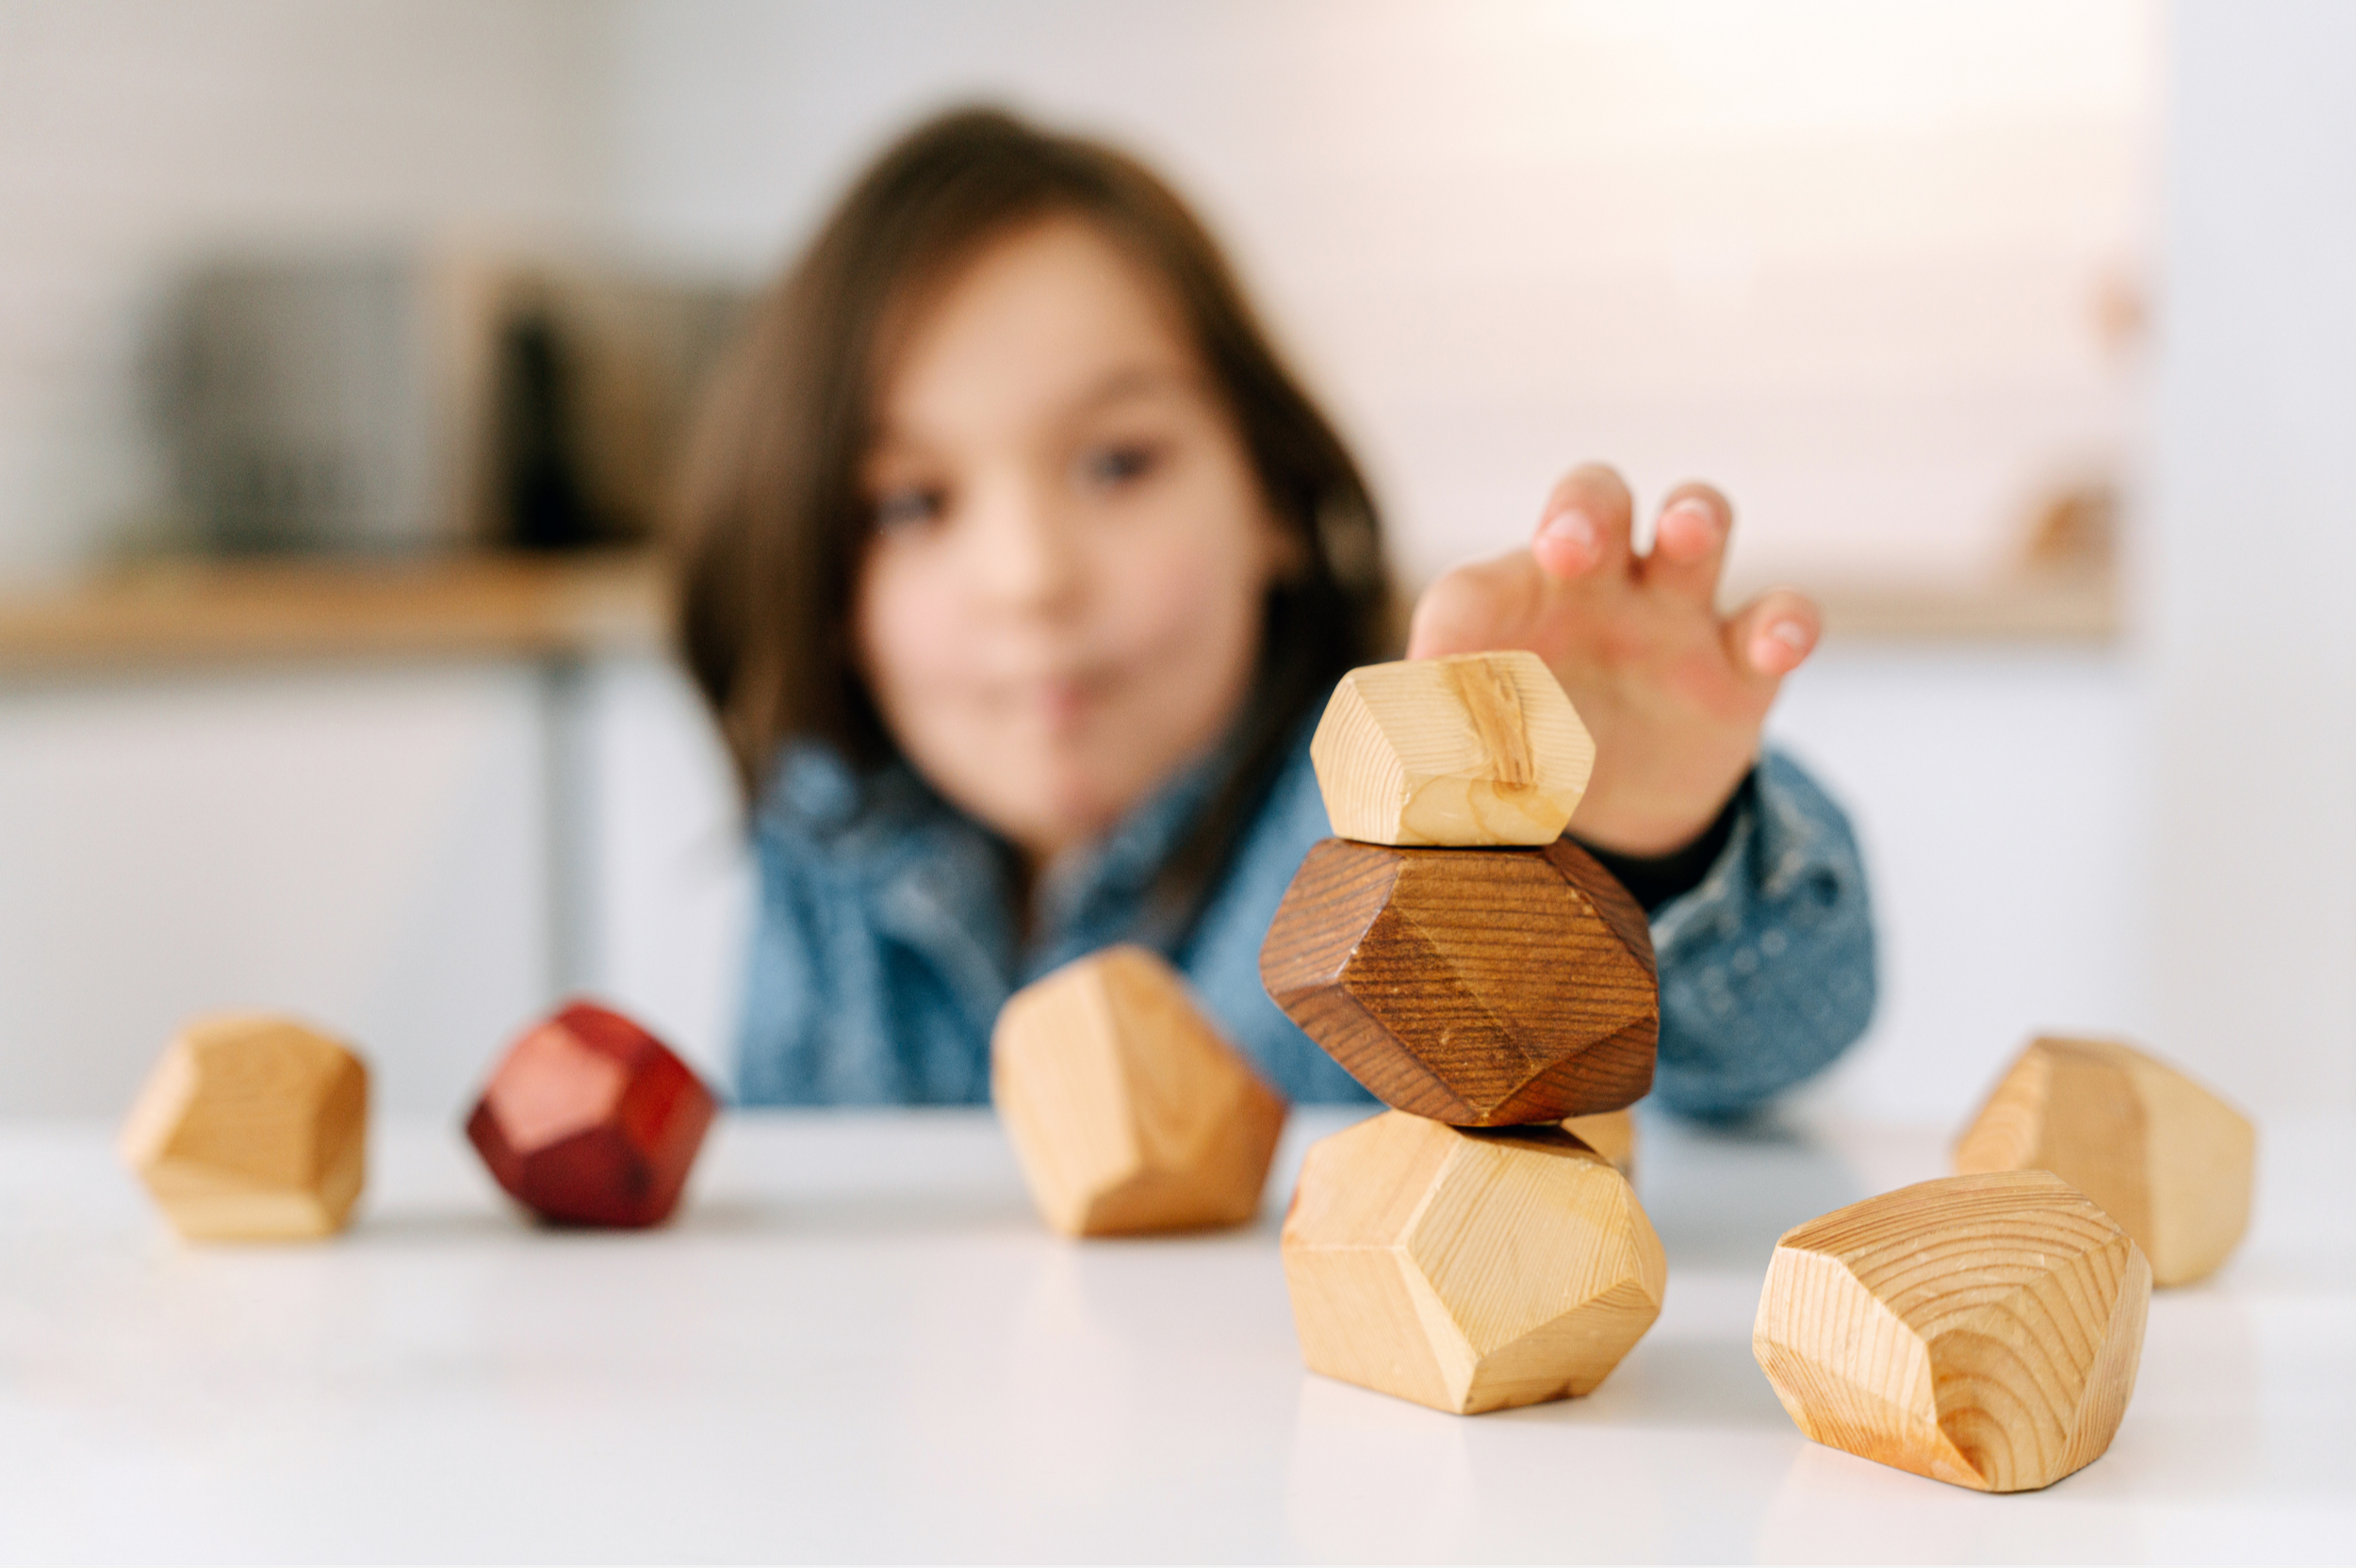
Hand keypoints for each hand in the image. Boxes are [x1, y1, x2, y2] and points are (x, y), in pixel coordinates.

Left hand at [1406, 464, 1818, 857]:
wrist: (1614, 817)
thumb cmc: (1525, 760)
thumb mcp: (1475, 771)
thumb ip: (1443, 775)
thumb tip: (1408, 799)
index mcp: (1507, 608)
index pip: (1473, 590)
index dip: (1452, 628)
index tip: (1434, 679)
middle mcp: (1593, 588)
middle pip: (1593, 501)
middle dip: (1581, 510)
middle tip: (1566, 547)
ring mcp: (1673, 616)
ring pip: (1694, 527)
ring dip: (1693, 517)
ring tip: (1684, 533)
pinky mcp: (1740, 667)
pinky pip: (1778, 618)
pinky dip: (1785, 623)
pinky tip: (1774, 645)